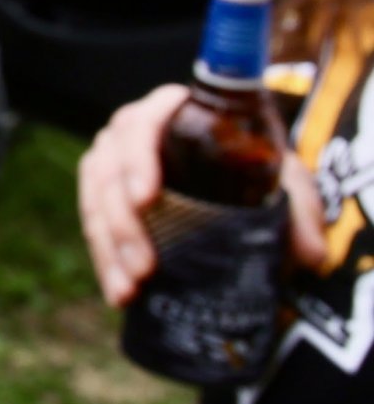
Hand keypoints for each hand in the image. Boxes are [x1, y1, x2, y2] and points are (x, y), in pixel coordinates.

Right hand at [80, 81, 328, 306]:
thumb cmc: (257, 163)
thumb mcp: (283, 178)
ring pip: (95, 199)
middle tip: (146, 266)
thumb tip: (311, 255)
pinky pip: (92, 223)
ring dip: (110, 247)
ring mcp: (110, 160)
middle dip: (123, 223)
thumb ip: (300, 209)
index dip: (139, 159)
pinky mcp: (102, 193)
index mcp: (171, 110)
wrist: (235, 173)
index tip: (148, 198)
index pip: (144, 125)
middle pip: (110, 169)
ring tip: (131, 289)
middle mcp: (130, 130)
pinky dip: (105, 259)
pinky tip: (121, 293)